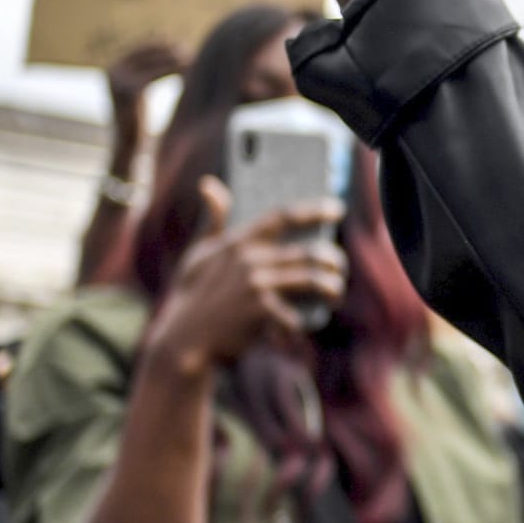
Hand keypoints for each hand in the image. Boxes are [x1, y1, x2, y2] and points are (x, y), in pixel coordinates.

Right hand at [105, 38, 187, 141]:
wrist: (129, 148)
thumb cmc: (139, 122)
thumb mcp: (139, 91)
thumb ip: (146, 69)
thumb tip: (164, 40)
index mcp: (112, 68)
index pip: (141, 48)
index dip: (163, 45)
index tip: (184, 45)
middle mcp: (112, 71)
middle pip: (147, 52)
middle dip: (171, 51)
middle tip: (191, 52)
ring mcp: (118, 80)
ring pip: (154, 62)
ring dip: (175, 59)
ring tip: (193, 61)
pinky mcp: (129, 90)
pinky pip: (157, 74)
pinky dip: (174, 71)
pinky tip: (189, 72)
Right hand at [142, 177, 344, 377]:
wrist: (185, 338)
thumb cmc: (194, 295)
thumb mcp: (198, 254)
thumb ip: (213, 221)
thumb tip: (209, 184)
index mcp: (238, 241)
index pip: (282, 217)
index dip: (313, 210)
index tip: (337, 208)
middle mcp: (249, 258)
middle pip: (309, 251)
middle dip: (333, 259)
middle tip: (338, 267)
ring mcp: (255, 284)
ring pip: (312, 279)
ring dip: (331, 287)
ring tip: (335, 292)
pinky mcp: (260, 311)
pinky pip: (297, 314)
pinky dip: (305, 320)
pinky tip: (308, 323)